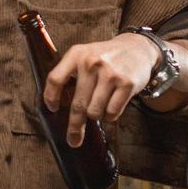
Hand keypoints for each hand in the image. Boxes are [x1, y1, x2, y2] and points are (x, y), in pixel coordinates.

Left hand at [43, 33, 160, 146]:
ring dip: (96, 116)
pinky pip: (112, 112)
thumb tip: (56, 104)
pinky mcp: (126, 84)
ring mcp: (110, 73)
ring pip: (95, 112)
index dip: (50, 97)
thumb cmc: (104, 57)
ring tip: (100, 106)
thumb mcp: (84, 55)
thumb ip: (69, 73)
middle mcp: (91, 63)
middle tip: (73, 140)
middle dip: (74, 127)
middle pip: (77, 104)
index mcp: (76, 54)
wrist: (136, 48)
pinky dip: (110, 115)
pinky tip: (111, 105)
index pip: (55, 79)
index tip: (52, 109)